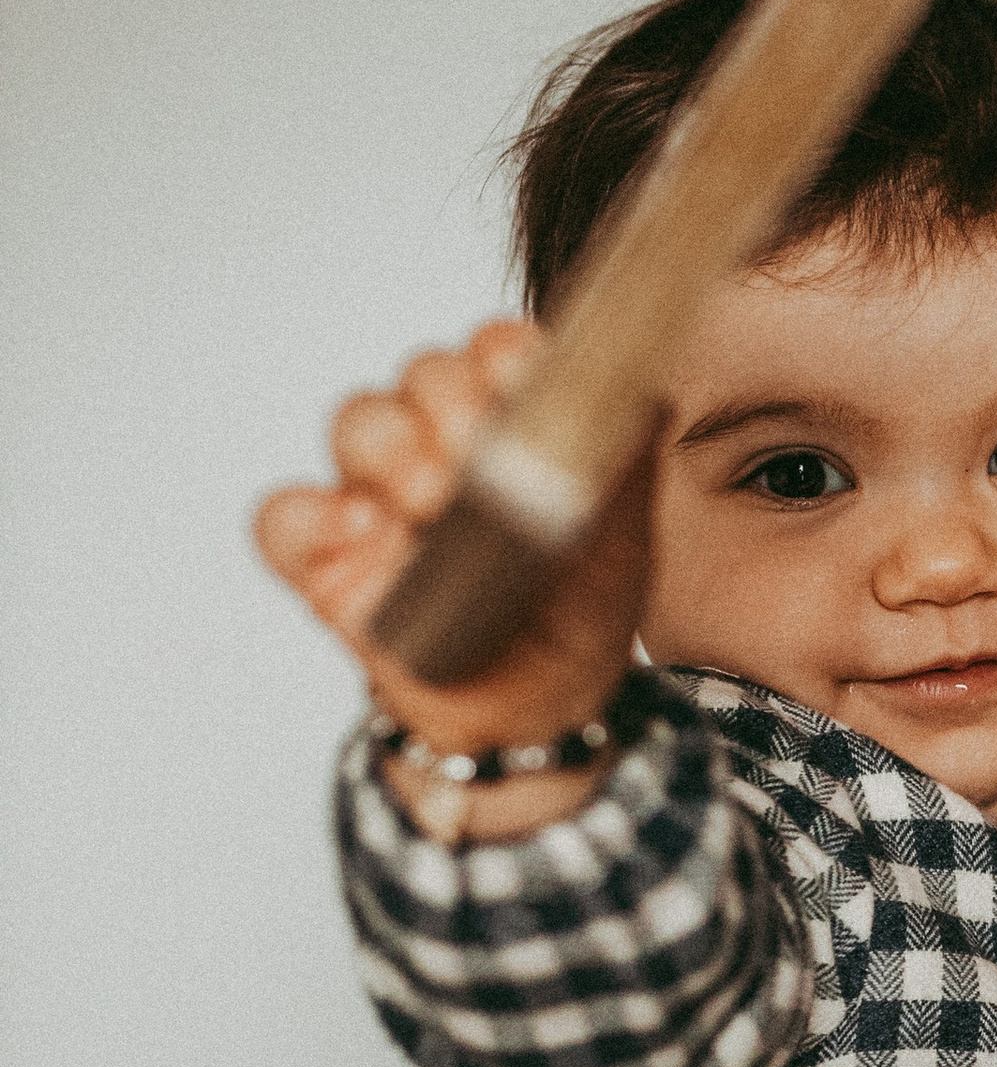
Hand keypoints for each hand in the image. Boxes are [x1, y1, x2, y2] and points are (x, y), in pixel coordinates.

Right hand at [254, 320, 654, 788]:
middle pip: (423, 377)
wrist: (537, 712)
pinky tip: (356, 533)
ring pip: (358, 424)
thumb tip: (642, 402)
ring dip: (390, 447)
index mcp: (511, 423)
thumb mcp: (623, 544)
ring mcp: (377, 496)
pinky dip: (310, 517)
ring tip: (429, 499)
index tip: (522, 379)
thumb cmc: (574, 613)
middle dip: (450, 403)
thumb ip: (626, 470)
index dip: (503, 354)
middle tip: (474, 454)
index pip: (495, 354)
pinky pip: (284, 520)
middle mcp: (439, 442)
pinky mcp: (324, 560)